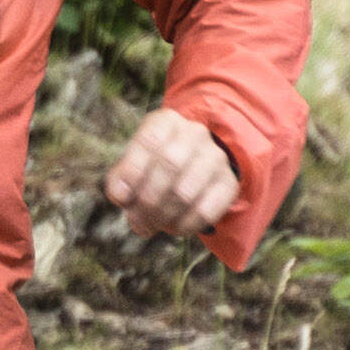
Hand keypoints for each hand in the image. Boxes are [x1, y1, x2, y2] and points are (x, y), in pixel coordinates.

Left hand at [103, 109, 246, 242]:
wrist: (194, 166)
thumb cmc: (153, 166)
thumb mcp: (133, 164)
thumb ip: (120, 179)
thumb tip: (120, 196)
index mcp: (166, 122)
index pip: (149, 140)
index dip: (132, 171)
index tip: (120, 197)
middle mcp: (195, 133)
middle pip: (169, 165)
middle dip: (147, 200)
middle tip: (137, 221)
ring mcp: (216, 157)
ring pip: (185, 192)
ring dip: (163, 217)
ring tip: (152, 226)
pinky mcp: (229, 183)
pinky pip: (205, 211)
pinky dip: (184, 226)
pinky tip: (174, 227)